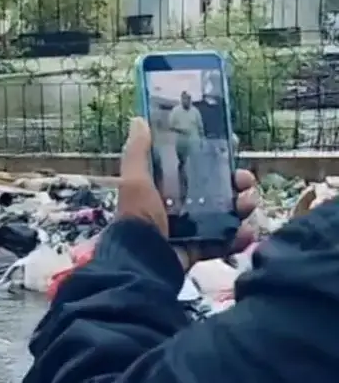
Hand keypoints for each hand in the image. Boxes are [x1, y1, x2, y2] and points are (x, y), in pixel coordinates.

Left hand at [119, 117, 257, 269]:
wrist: (142, 262)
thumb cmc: (138, 217)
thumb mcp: (135, 181)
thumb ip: (138, 152)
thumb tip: (138, 120)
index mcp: (165, 188)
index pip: (195, 167)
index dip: (216, 158)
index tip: (233, 148)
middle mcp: (179, 206)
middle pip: (218, 190)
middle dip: (238, 184)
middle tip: (245, 184)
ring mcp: (192, 229)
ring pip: (227, 214)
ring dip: (243, 208)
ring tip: (246, 207)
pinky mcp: (200, 250)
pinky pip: (226, 241)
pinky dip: (239, 238)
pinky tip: (246, 233)